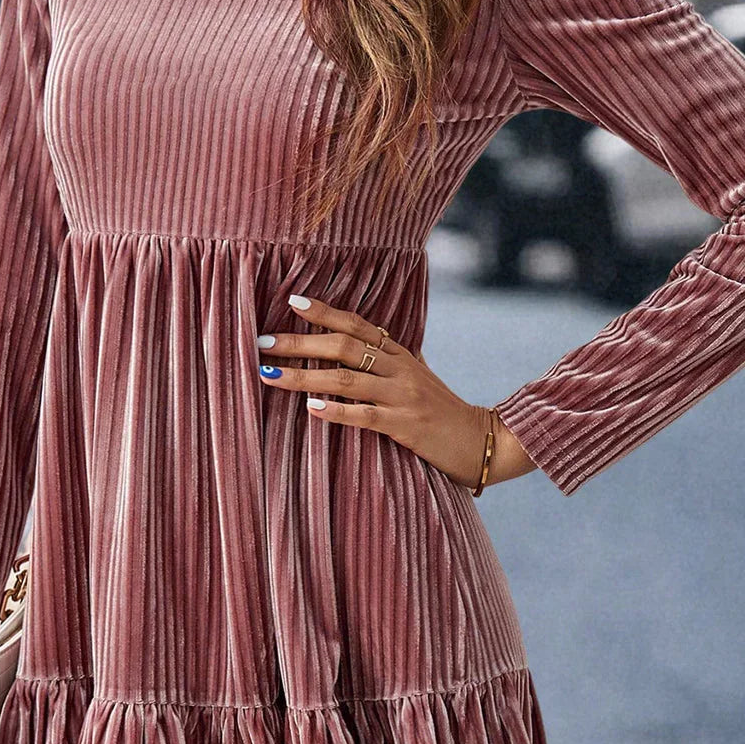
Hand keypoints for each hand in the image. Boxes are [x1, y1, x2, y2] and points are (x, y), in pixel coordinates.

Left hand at [257, 294, 537, 489]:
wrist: (481, 441)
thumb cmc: (444, 412)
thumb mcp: (419, 376)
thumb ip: (392, 360)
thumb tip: (364, 341)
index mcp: (401, 354)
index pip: (358, 324)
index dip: (325, 312)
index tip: (291, 301)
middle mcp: (400, 368)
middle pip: (344, 346)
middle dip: (300, 343)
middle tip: (263, 342)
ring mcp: (403, 396)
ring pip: (346, 380)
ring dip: (304, 377)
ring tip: (271, 376)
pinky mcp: (405, 425)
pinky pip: (365, 415)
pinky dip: (336, 412)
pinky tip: (311, 409)